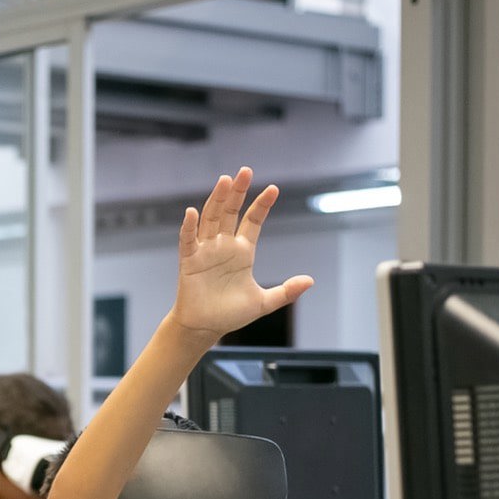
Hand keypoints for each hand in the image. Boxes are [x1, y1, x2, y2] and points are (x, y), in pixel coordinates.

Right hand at [171, 168, 312, 339]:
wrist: (205, 328)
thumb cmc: (231, 314)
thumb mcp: (263, 302)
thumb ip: (286, 292)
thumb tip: (310, 281)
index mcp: (243, 251)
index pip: (253, 221)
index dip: (262, 205)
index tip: (274, 189)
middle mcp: (224, 245)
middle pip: (230, 212)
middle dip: (238, 192)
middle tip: (245, 171)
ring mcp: (206, 251)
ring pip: (211, 219)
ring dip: (216, 200)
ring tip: (225, 181)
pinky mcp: (189, 260)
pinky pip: (188, 240)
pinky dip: (189, 226)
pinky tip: (193, 212)